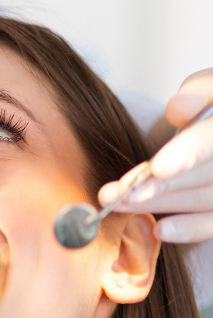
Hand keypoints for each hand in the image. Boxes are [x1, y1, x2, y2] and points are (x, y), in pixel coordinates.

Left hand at [101, 68, 212, 243]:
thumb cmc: (212, 103)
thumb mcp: (210, 87)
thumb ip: (197, 94)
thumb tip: (178, 109)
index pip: (210, 142)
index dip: (186, 155)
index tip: (158, 169)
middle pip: (202, 177)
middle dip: (157, 187)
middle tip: (115, 194)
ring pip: (203, 200)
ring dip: (159, 205)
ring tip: (118, 204)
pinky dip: (190, 229)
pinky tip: (159, 230)